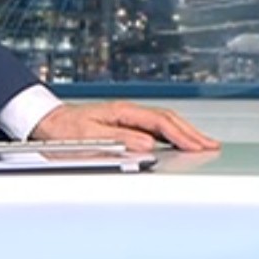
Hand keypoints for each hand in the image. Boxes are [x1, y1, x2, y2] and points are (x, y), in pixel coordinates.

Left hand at [30, 101, 219, 152]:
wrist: (47, 122)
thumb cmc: (64, 131)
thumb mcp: (89, 137)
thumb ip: (119, 141)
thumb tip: (146, 145)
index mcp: (122, 112)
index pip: (160, 122)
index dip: (182, 135)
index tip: (198, 146)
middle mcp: (127, 112)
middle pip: (168, 120)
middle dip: (191, 133)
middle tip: (211, 146)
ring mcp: (127, 117)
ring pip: (164, 123)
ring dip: (184, 133)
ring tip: (203, 144)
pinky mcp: (124, 125)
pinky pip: (155, 128)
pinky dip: (172, 135)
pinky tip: (179, 144)